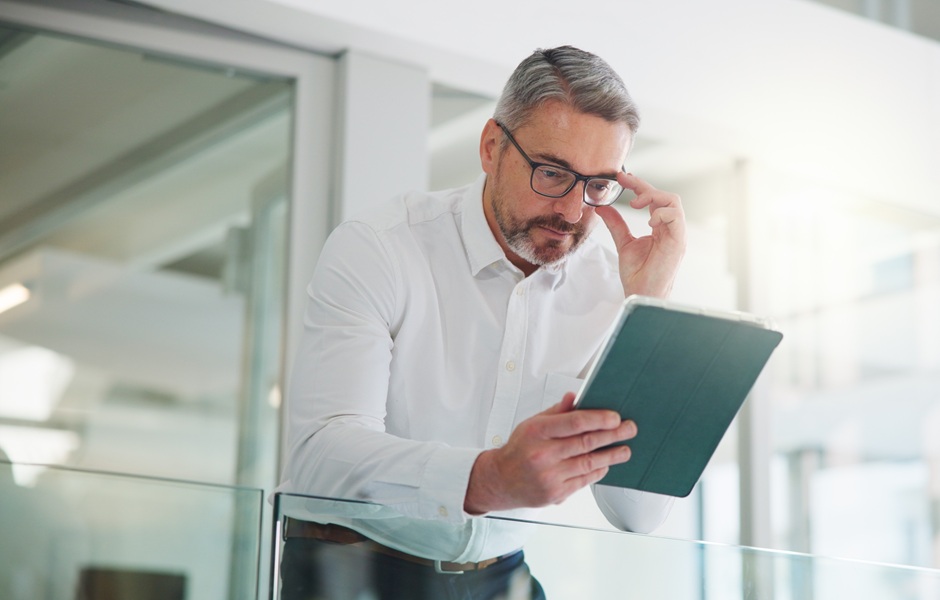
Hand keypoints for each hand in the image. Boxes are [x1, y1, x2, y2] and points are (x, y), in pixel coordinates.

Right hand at [463, 393, 636, 513]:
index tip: (615, 417)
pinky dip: (597, 471)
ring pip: (588, 463)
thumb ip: (555, 412)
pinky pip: (583, 480)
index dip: (598, 419)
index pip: (574, 422)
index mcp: (536, 432)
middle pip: (586, 442)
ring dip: (611, 456)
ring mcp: (549, 476)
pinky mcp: (555, 493)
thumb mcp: (531, 424)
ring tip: (624, 450)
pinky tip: (606, 464)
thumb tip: (574, 397)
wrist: (500, 481)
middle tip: (629, 429)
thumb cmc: (518, 450)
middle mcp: (542, 454)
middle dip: (612, 435)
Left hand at [595, 173, 685, 298]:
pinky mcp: (678, 242)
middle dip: (644, 185)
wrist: (641, 293)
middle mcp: (670, 228)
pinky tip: (648, 221)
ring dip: (652, 196)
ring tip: (635, 204)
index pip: (653, 199)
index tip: (622, 178)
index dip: (639, 185)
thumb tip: (602, 208)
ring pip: (673, 201)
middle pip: (664, 196)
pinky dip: (660, 213)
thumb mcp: (623, 242)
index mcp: (660, 227)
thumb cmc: (638, 274)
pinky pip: (676, 216)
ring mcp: (676, 234)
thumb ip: (616, 224)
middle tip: (624, 181)